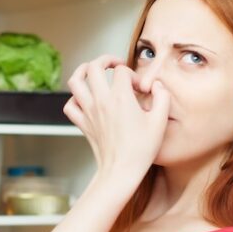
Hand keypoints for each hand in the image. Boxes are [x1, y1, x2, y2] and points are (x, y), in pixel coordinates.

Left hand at [63, 54, 170, 178]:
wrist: (121, 171)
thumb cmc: (141, 149)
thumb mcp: (160, 122)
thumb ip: (162, 98)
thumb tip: (157, 86)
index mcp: (120, 98)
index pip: (122, 71)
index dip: (133, 75)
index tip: (141, 89)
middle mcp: (101, 101)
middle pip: (94, 66)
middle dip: (105, 60)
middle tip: (115, 65)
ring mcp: (88, 112)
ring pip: (75, 81)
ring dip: (83, 71)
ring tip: (92, 70)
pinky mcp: (82, 124)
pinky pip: (70, 104)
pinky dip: (75, 98)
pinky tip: (85, 99)